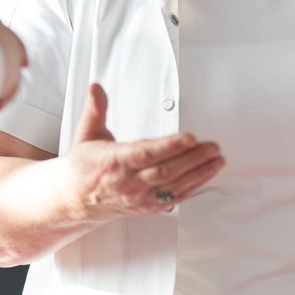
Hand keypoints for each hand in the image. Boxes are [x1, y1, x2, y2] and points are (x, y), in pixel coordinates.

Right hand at [64, 83, 224, 220]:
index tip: (189, 138)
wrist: (77, 200)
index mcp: (114, 162)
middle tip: (212, 147)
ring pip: (174, 186)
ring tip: (217, 159)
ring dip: (199, 173)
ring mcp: (140, 197)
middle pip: (166, 171)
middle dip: (193, 159)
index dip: (170, 146)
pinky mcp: (148, 206)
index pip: (146, 154)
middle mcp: (128, 183)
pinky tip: (207, 175)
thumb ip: (95, 110)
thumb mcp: (86, 134)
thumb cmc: (85, 167)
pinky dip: (194, 187)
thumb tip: (96, 88)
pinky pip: (175, 197)